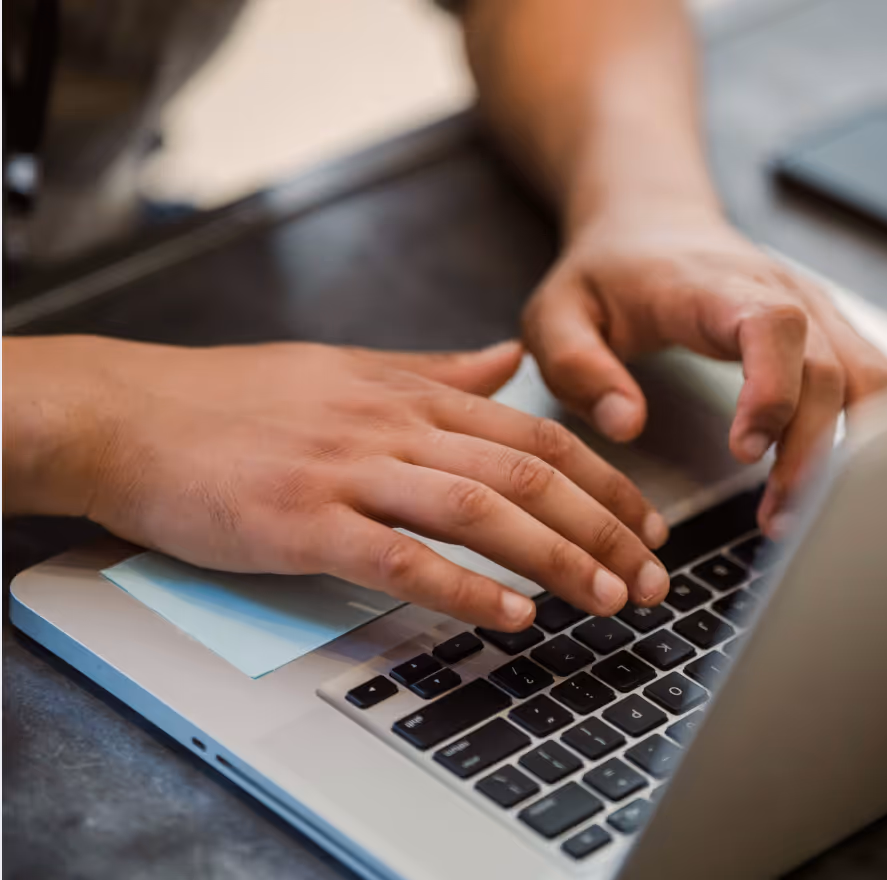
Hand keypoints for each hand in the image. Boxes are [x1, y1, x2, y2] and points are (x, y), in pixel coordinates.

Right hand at [11, 336, 670, 629]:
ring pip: (480, 510)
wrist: (134, 414)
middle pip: (527, 474)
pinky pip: (402, 557)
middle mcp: (394, 426)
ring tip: (608, 599)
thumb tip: (505, 361)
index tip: (647, 524)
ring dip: (556, 558)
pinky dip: (465, 588)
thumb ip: (437, 369)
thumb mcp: (350, 368)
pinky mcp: (304, 522)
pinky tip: (513, 617)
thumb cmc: (239, 399)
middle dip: (604, 529)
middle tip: (653, 576)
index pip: (537, 435)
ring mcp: (350, 472)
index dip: (606, 483)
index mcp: (411, 393)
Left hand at [522, 207, 886, 535]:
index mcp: (712, 286)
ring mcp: (813, 311)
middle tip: (775, 520)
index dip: (773, 388)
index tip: (745, 450)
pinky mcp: (828, 332)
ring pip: (870, 379)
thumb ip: (578, 367)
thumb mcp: (556, 315)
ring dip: (850, 452)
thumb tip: (627, 424)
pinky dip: (879, 434)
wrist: (649, 221)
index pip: (772, 326)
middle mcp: (779, 293)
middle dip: (810, 451)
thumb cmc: (604, 273)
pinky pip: (879, 381)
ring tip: (801, 514)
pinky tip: (851, 484)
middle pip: (829, 368)